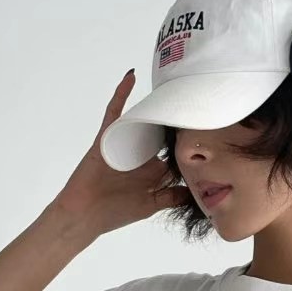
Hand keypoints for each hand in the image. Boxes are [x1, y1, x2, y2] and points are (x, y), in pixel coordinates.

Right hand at [54, 72, 189, 235]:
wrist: (84, 214)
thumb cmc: (114, 213)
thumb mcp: (151, 205)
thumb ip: (172, 197)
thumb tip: (197, 192)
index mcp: (152, 170)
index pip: (174, 153)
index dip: (188, 145)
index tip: (207, 131)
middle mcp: (141, 155)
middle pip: (161, 134)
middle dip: (175, 122)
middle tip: (193, 103)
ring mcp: (124, 144)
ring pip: (142, 121)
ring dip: (154, 107)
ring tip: (171, 89)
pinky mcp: (108, 137)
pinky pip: (114, 112)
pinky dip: (121, 94)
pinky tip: (130, 76)